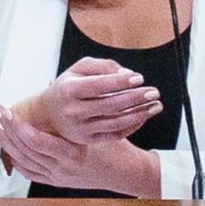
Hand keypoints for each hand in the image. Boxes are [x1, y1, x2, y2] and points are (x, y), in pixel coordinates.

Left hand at [0, 105, 160, 196]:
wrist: (126, 173)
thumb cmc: (116, 148)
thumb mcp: (100, 124)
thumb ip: (78, 104)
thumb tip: (53, 83)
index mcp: (71, 153)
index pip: (34, 139)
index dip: (17, 124)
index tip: (7, 111)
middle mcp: (61, 168)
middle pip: (24, 149)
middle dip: (7, 130)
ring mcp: (58, 176)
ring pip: (24, 161)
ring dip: (8, 144)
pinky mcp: (57, 181)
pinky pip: (31, 173)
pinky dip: (18, 161)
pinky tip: (10, 151)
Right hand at [15, 57, 161, 143]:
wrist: (48, 115)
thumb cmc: (67, 87)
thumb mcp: (78, 69)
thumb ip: (102, 66)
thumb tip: (127, 73)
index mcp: (68, 90)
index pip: (98, 85)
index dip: (120, 82)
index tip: (139, 77)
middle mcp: (73, 111)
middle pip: (110, 105)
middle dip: (136, 98)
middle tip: (154, 91)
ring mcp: (80, 129)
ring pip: (116, 122)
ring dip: (139, 114)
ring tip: (156, 105)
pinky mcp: (88, 140)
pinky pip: (115, 135)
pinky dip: (132, 126)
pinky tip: (144, 116)